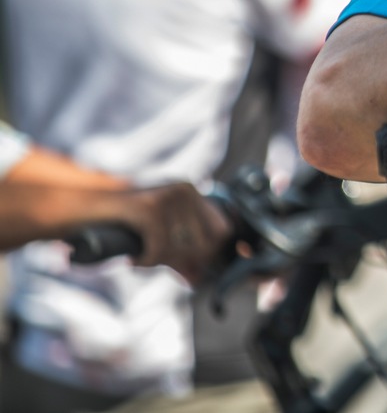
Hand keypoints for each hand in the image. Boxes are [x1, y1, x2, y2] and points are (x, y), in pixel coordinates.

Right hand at [104, 183, 232, 283]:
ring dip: (159, 261)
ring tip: (140, 256)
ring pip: (181, 248)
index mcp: (192, 192)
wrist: (80, 209)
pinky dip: (146, 260)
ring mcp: (168, 195)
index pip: (222, 231)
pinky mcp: (148, 207)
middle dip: (182, 261)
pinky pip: (159, 248)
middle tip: (156, 261)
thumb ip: (180, 256)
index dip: (207, 254)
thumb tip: (198, 280)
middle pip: (205, 244)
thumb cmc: (120, 223)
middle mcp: (184, 190)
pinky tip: (133, 258)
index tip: (186, 266)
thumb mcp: (157, 238)